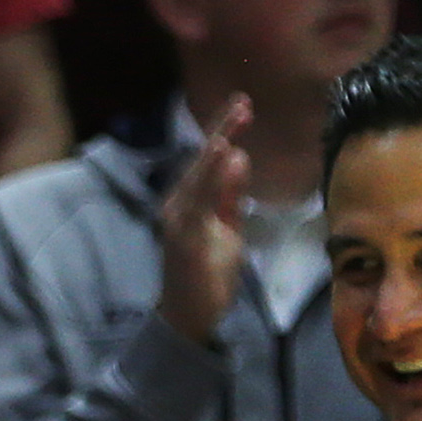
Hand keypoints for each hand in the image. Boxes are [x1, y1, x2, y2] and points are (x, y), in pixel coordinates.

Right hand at [155, 94, 252, 346]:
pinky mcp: (183, 235)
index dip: (224, 132)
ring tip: (234, 121)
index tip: (243, 106)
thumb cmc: (206, 277)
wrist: (187, 318)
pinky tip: (223, 154)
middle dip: (222, 130)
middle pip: (201, 161)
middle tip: (244, 101)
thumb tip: (240, 156)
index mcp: (189, 201)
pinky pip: (198, 199)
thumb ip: (231, 196)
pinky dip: (210, 174)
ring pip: (198, 176)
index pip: (208, 162)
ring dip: (216, 147)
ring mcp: (178, 219)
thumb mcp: (227, 229)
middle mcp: (177, 204)